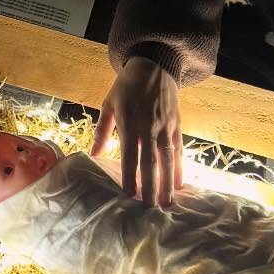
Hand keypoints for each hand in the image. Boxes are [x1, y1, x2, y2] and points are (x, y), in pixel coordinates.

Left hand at [92, 55, 182, 206]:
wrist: (154, 65)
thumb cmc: (126, 86)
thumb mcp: (109, 105)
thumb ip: (102, 131)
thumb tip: (92, 154)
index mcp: (129, 123)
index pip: (129, 155)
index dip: (129, 175)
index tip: (128, 195)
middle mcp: (148, 127)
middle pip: (150, 162)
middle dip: (150, 186)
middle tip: (150, 209)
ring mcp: (165, 126)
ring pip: (167, 158)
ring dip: (168, 182)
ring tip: (168, 202)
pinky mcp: (176, 124)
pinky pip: (179, 149)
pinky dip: (180, 167)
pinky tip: (180, 183)